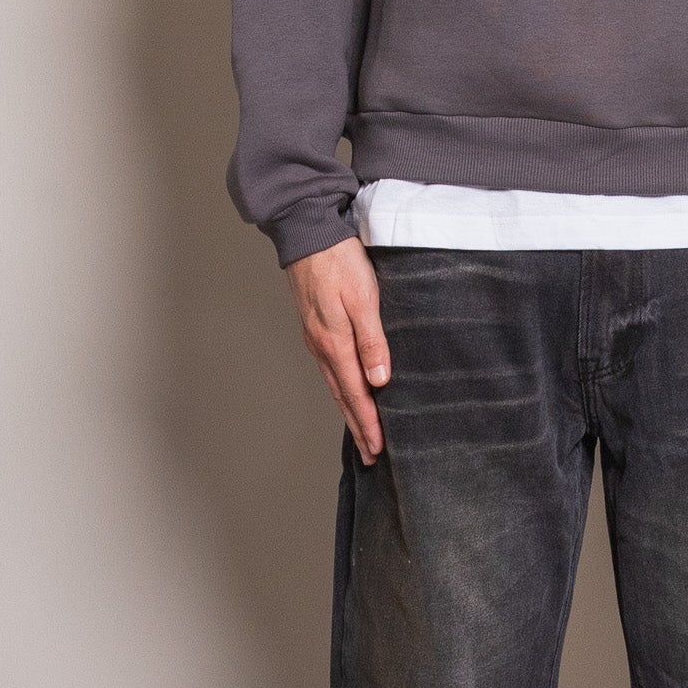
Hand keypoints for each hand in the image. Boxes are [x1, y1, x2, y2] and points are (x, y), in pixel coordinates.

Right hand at [287, 236, 390, 462]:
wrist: (307, 233)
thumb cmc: (339, 262)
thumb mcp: (363, 298)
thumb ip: (372, 341)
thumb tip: (378, 381)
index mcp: (335, 343)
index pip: (356, 394)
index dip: (369, 423)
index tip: (380, 449)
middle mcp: (322, 346)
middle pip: (343, 396)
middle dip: (359, 427)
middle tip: (372, 455)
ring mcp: (316, 338)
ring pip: (336, 384)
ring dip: (350, 411)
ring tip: (362, 433)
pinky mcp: (316, 327)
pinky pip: (330, 368)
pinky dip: (342, 388)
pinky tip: (348, 391)